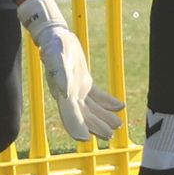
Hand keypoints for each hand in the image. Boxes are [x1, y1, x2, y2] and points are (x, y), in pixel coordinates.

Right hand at [16, 0, 123, 141]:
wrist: (55, 35)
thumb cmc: (54, 45)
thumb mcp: (56, 57)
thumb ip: (60, 74)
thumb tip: (66, 92)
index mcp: (61, 93)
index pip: (69, 115)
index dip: (77, 128)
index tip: (86, 139)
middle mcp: (68, 95)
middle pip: (83, 116)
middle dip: (96, 126)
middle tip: (110, 136)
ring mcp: (76, 89)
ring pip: (91, 109)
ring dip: (104, 117)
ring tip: (118, 125)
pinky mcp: (83, 81)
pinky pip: (97, 96)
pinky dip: (107, 102)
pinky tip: (119, 106)